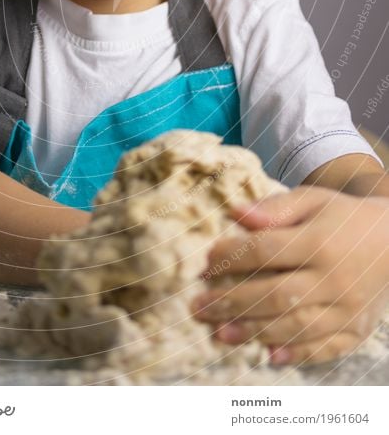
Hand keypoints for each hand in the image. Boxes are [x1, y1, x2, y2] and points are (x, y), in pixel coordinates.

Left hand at [190, 185, 388, 364]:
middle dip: (231, 302)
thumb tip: (234, 213)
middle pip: (275, 295)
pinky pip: (324, 349)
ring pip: (294, 326)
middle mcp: (334, 278)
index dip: (231, 257)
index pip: (265, 251)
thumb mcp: (313, 200)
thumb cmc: (344, 217)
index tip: (205, 262)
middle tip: (198, 306)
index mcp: (320, 241)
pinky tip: (268, 355)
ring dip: (253, 332)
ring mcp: (347, 309)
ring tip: (219, 333)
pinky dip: (296, 354)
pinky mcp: (357, 330)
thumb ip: (275, 207)